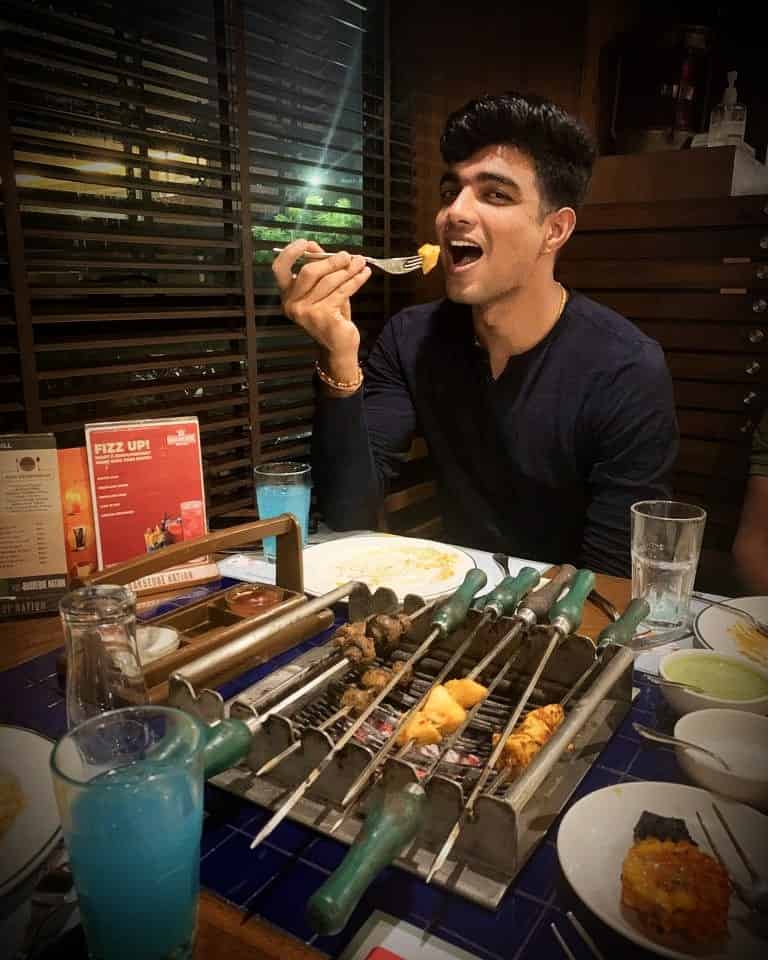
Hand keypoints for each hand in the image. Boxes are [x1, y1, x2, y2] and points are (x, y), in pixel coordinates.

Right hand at [272, 240, 370, 375]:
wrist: (338, 346)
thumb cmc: (330, 316)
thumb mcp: (322, 290)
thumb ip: (317, 268)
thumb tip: (314, 246)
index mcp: (287, 295)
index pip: (279, 269)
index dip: (290, 253)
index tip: (305, 243)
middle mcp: (292, 304)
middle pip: (309, 272)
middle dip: (331, 261)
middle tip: (348, 256)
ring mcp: (307, 312)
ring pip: (329, 281)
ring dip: (348, 270)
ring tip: (360, 262)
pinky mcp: (323, 317)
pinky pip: (342, 291)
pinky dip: (355, 281)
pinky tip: (364, 274)